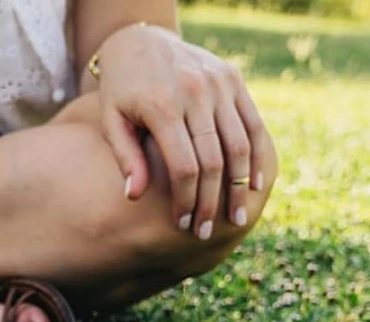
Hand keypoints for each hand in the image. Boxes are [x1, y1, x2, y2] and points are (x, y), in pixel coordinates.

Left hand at [94, 23, 267, 237]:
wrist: (141, 40)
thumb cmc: (121, 90)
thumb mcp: (112, 122)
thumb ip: (125, 158)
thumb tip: (134, 197)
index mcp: (163, 105)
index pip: (183, 166)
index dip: (186, 201)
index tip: (183, 226)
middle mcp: (195, 92)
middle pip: (213, 160)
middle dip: (211, 202)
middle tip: (207, 233)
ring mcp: (218, 83)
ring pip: (238, 144)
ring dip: (238, 187)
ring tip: (235, 219)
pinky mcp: (233, 78)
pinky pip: (252, 122)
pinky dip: (257, 156)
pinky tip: (256, 186)